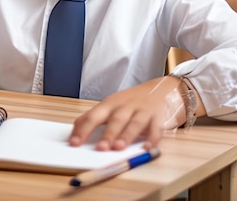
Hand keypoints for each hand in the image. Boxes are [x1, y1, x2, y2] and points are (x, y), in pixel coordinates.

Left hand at [69, 75, 199, 150]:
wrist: (163, 89)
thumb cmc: (132, 101)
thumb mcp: (112, 105)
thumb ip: (95, 117)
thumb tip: (75, 129)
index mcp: (110, 104)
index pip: (93, 116)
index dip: (83, 130)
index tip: (74, 143)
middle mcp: (125, 106)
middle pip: (115, 120)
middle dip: (107, 134)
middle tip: (99, 148)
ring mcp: (142, 111)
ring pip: (134, 123)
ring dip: (126, 135)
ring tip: (119, 147)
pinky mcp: (159, 117)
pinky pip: (156, 128)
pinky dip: (152, 138)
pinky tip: (146, 148)